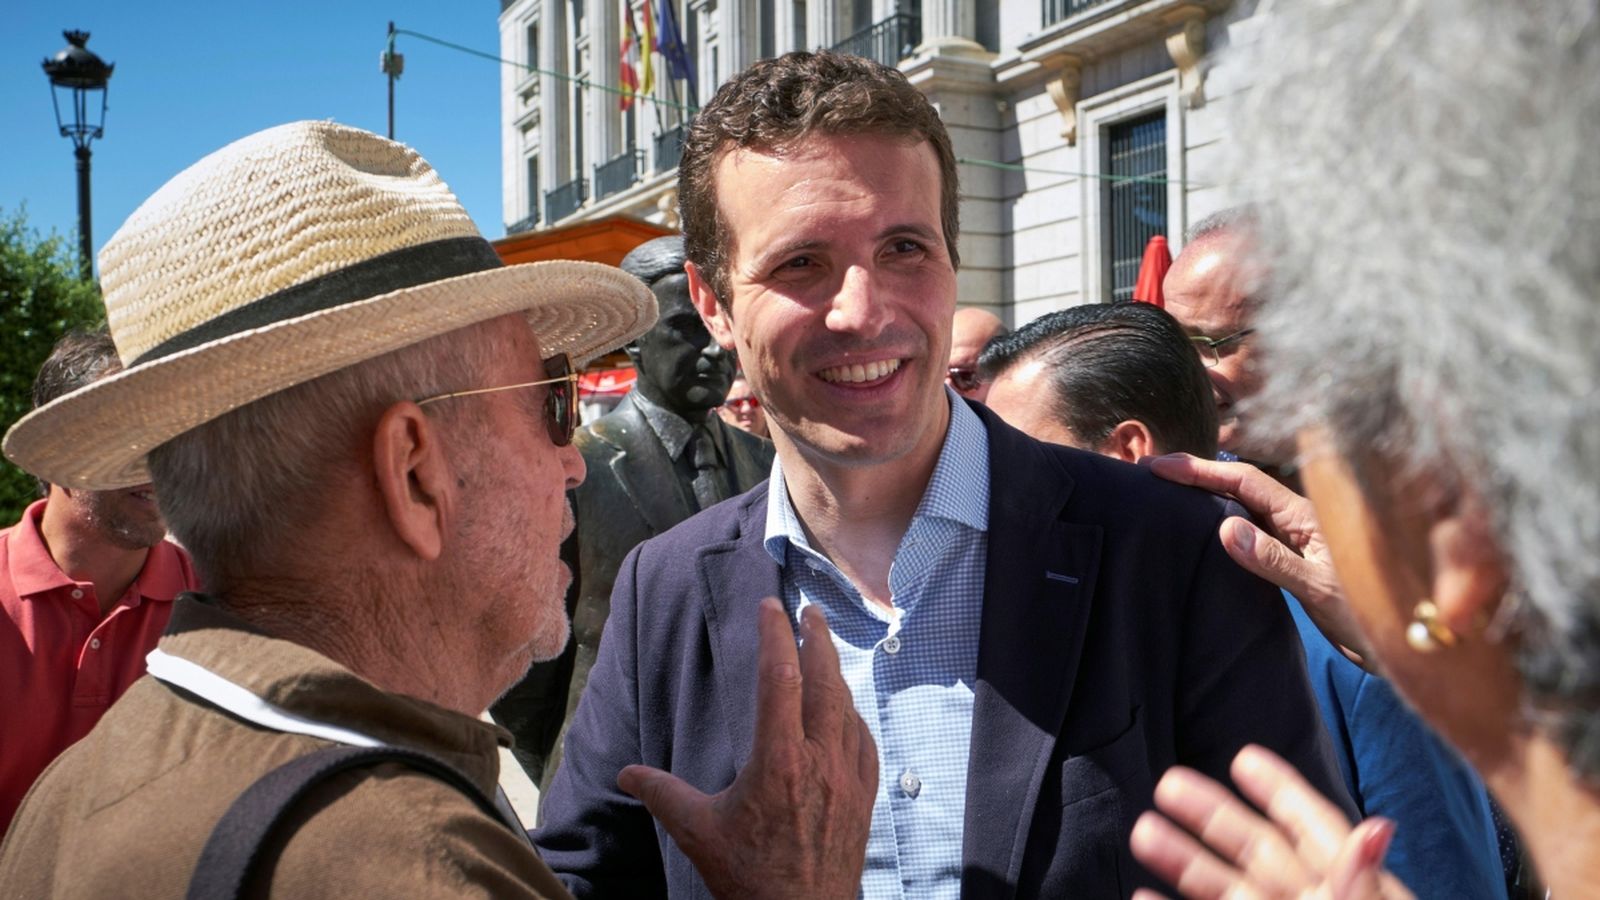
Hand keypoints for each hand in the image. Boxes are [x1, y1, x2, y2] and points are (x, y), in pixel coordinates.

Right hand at [617, 599, 877, 899]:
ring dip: (836, 674)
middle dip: (817, 639)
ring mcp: (849, 778)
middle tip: (809, 611)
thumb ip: (661, 793)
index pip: (780, 678)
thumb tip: (625, 773)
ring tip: (824, 653)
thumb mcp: (697, 831)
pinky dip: (853, 716)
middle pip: (825, 681)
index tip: (770, 607)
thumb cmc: (749, 878)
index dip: (775, 636)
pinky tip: (846, 713)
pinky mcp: (864, 797)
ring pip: (848, 709)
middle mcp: (821, 761)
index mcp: (779, 760)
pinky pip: (864, 742)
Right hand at [1129, 745, 1415, 899]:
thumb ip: (1359, 884)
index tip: (1242, 756)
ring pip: (1227, 890)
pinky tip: (1143, 897)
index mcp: (1353, 892)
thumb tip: (1375, 827)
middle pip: (1258, 852)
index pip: (1316, 829)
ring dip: (1183, 861)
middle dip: (1213, 815)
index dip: (1282, 792)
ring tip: (1142, 830)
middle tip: (1167, 782)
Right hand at [1146, 453, 1370, 664]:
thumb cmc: (1372, 615)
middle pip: (1239, 487)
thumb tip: (1224, 529)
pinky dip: (1221, 523)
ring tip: (1167, 494)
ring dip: (1206, 497)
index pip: (1243, 481)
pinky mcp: (1295, 561)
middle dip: (1196, 476)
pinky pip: (1252, 533)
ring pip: (1244, 508)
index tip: (1159, 467)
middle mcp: (1299, 520)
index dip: (1199, 470)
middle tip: (1152, 473)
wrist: (1407, 645)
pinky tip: (1202, 530)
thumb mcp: (1320, 589)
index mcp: (1306, 516)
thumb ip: (1273, 560)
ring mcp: (1297, 540)